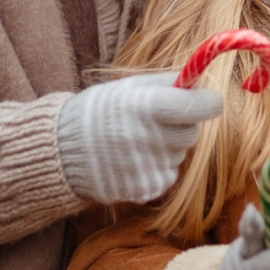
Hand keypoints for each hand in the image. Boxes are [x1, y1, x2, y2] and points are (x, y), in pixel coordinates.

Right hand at [56, 72, 222, 203]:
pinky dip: (157, 167)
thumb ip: (166, 82)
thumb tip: (199, 80)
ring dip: (166, 146)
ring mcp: (149, 167)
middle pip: (193, 132)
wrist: (62, 152)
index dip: (207, 101)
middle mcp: (151, 138)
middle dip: (182, 124)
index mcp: (147, 106)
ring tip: (135, 140)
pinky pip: (168, 174)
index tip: (204, 99)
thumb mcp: (127, 86)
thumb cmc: (98, 112)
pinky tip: (132, 160)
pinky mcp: (147, 189)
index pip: (202, 106)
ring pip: (179, 154)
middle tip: (156, 120)